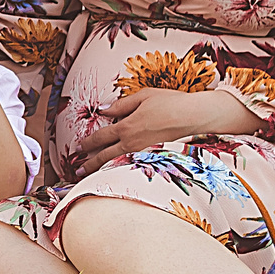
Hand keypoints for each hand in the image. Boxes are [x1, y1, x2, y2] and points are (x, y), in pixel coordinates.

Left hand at [75, 87, 264, 169]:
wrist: (197, 117)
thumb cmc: (172, 103)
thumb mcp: (144, 96)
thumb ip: (122, 105)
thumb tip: (104, 111)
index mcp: (127, 126)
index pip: (101, 136)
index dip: (88, 142)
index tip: (79, 147)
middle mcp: (132, 143)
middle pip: (104, 155)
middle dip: (89, 162)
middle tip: (78, 169)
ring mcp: (143, 154)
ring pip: (117, 164)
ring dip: (102, 170)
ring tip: (90, 177)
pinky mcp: (155, 160)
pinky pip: (132, 167)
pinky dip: (120, 172)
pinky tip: (116, 176)